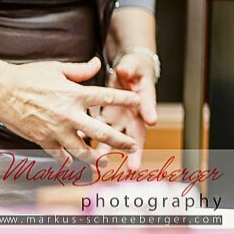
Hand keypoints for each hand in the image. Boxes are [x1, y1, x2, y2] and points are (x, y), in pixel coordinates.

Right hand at [0, 57, 140, 165]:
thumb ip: (81, 70)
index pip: (106, 97)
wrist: (1, 91)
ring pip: (81, 150)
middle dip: (119, 140)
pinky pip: (59, 155)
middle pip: (101, 132)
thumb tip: (98, 63)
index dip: (125, 99)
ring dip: (95, 158)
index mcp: (75, 94)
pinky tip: (73, 164)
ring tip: (106, 162)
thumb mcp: (58, 68)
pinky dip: (66, 160)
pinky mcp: (42, 140)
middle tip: (132, 146)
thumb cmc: (30, 77)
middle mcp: (69, 115)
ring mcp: (56, 130)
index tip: (139, 102)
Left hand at [96, 52, 158, 169]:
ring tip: (99, 167)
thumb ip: (128, 68)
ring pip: (116, 139)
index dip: (149, 111)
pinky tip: (81, 153)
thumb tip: (124, 71)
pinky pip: (99, 133)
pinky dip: (91, 142)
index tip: (152, 120)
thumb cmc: (134, 69)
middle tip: (133, 167)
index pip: (147, 104)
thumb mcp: (133, 65)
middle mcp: (134, 113)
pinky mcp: (108, 119)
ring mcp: (121, 118)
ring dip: (108, 153)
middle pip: (136, 134)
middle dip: (134, 152)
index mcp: (143, 98)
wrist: (129, 71)